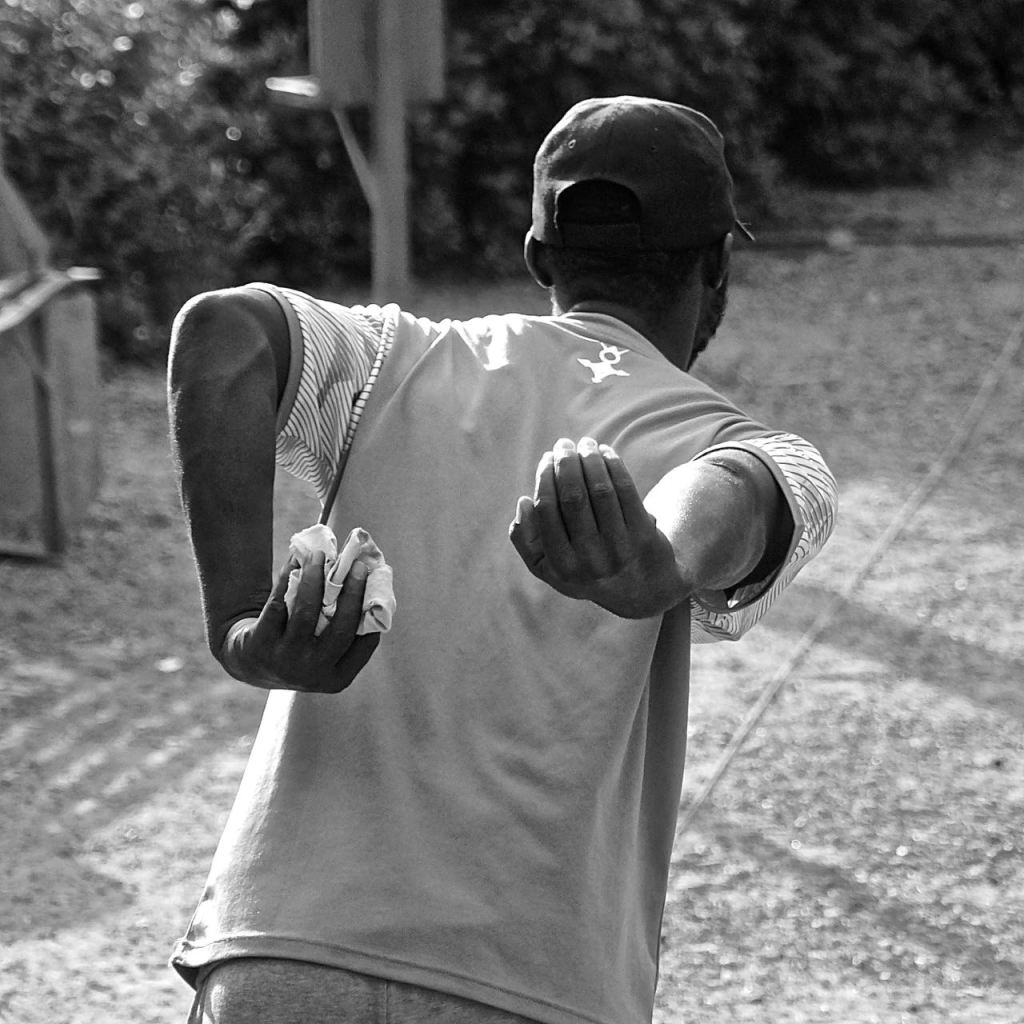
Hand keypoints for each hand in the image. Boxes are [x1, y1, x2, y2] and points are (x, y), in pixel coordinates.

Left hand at [219, 552, 379, 692]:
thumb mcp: (325, 655)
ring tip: (320, 555)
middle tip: (357, 564)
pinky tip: (295, 561)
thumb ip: (346, 631)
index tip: (374, 579)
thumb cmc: (302, 649)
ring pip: (306, 612)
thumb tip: (372, 583)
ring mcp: (284, 660)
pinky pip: (278, 604)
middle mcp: (313, 673)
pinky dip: (288, 579)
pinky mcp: (260, 644)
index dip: (373, 611)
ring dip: (315, 578)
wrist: (252, 664)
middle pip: (340, 628)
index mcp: (337, 678)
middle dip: (352, 592)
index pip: (365, 643)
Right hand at [509, 437, 688, 617]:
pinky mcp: (645, 535)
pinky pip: (626, 491)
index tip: (546, 459)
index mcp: (562, 568)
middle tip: (563, 444)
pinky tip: (605, 453)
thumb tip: (524, 502)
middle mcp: (591, 561)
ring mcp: (620, 549)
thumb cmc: (586, 568)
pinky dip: (614, 466)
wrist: (642, 589)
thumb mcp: (549, 568)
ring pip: (601, 491)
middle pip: (573, 498)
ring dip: (590, 459)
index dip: (545, 478)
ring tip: (585, 443)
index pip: (547, 511)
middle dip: (566, 463)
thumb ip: (526, 540)